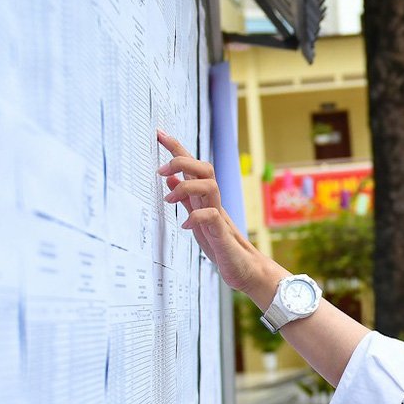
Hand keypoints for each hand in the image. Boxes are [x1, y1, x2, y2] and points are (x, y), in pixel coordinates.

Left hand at [157, 131, 282, 300]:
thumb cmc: (221, 246)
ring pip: (209, 186)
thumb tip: (170, 178)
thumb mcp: (196, 218)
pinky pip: (212, 217)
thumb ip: (185, 198)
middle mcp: (213, 203)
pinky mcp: (222, 235)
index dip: (176, 147)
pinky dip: (196, 217)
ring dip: (186, 187)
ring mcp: (219, 217)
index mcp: (205, 199)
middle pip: (204, 168)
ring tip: (169, 199)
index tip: (158, 132)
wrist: (245, 271)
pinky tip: (185, 225)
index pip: (192, 166)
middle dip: (181, 161)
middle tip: (159, 170)